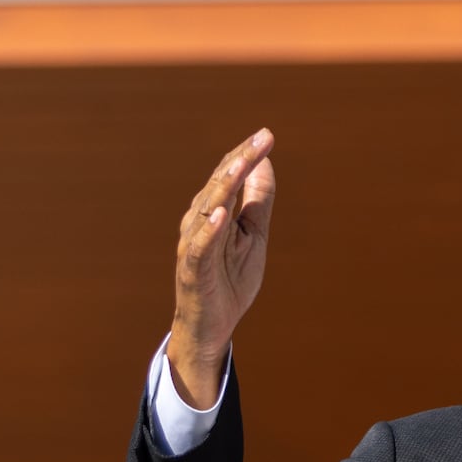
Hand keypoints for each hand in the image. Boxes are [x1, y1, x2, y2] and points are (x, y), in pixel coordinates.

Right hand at [169, 128, 276, 408]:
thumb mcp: (253, 235)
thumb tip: (265, 163)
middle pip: (220, 185)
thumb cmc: (230, 279)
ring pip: (207, 209)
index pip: (230, 176)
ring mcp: (194, 245)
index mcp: (215, 212)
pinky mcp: (192, 271)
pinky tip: (221, 215)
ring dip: (224, 186)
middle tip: (262, 139)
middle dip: (240, 161)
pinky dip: (209, 231)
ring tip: (241, 164)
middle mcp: (199, 222)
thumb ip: (258, 201)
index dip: (247, 155)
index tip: (268, 135)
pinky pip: (200, 248)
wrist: (213, 326)